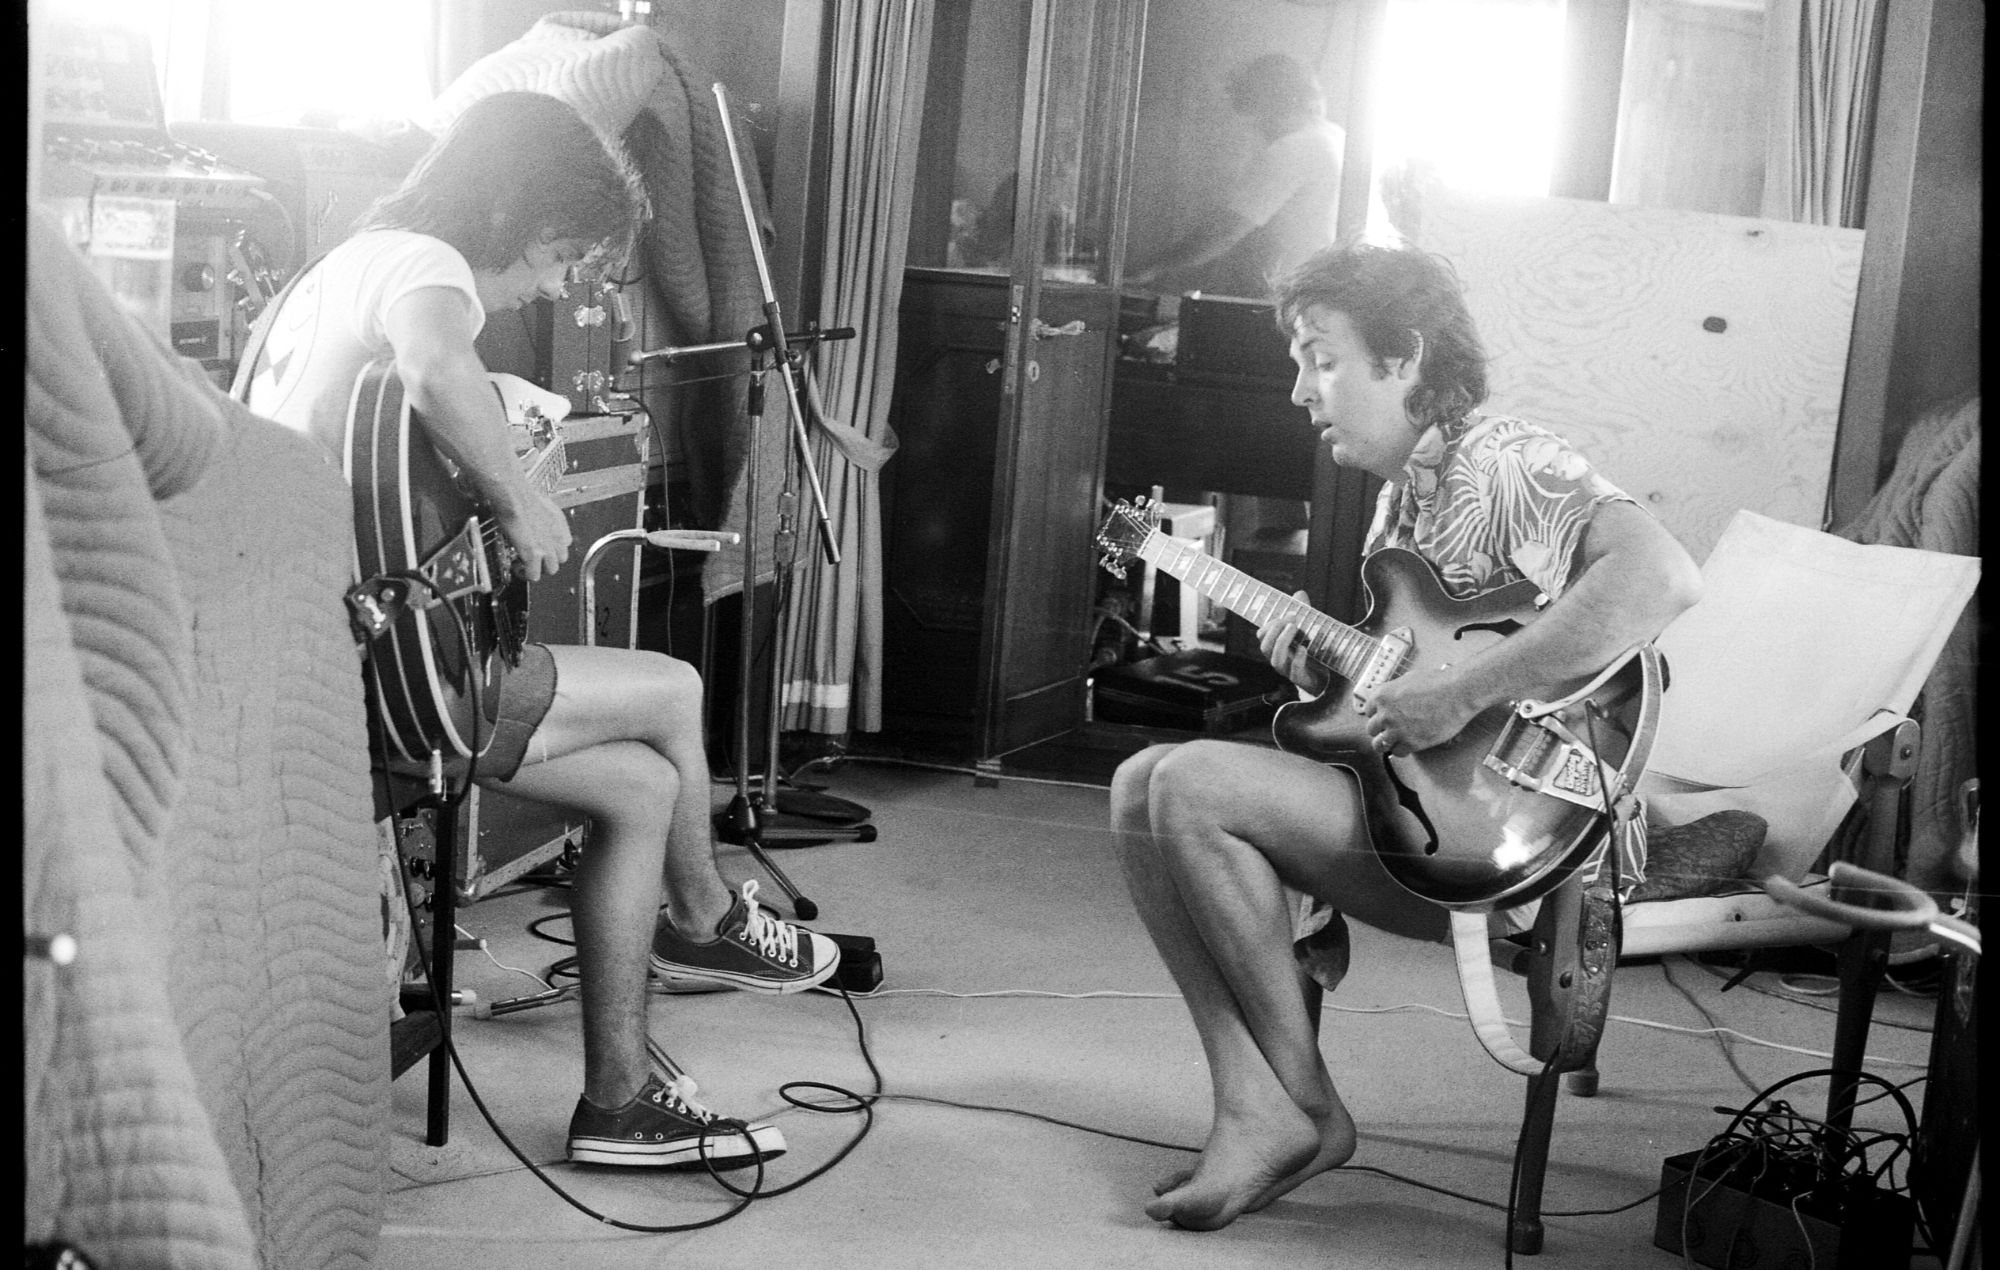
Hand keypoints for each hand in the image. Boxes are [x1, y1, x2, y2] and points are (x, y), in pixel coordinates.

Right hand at [492, 489, 570, 581]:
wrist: (514, 496)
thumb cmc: (521, 494)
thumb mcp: (539, 505)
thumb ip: (541, 516)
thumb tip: (532, 519)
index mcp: (560, 525)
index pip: (565, 545)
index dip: (552, 548)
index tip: (542, 548)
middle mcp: (558, 538)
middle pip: (560, 559)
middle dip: (547, 561)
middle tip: (534, 558)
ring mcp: (547, 548)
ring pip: (551, 570)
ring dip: (538, 569)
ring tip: (526, 564)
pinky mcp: (533, 555)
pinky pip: (533, 575)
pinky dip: (525, 574)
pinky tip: (518, 567)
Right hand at [1258, 593, 1328, 694]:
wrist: (1331, 678)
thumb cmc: (1315, 653)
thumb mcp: (1309, 630)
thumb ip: (1304, 613)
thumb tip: (1299, 593)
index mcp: (1278, 647)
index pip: (1262, 637)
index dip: (1268, 625)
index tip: (1283, 614)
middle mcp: (1280, 660)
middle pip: (1265, 647)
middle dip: (1274, 631)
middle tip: (1290, 618)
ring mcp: (1289, 671)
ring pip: (1276, 660)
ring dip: (1282, 642)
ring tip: (1293, 628)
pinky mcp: (1302, 679)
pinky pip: (1294, 672)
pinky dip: (1297, 659)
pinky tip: (1303, 648)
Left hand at [1358, 665, 1478, 756]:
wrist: (1456, 694)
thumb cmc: (1438, 683)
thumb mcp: (1408, 679)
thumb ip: (1395, 691)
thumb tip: (1392, 696)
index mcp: (1382, 696)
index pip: (1368, 711)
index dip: (1377, 715)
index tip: (1383, 718)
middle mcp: (1385, 714)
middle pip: (1371, 729)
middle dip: (1380, 729)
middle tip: (1389, 730)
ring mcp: (1396, 730)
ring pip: (1379, 744)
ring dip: (1386, 743)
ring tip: (1394, 742)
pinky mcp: (1410, 743)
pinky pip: (1397, 752)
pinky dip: (1402, 750)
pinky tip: (1408, 746)